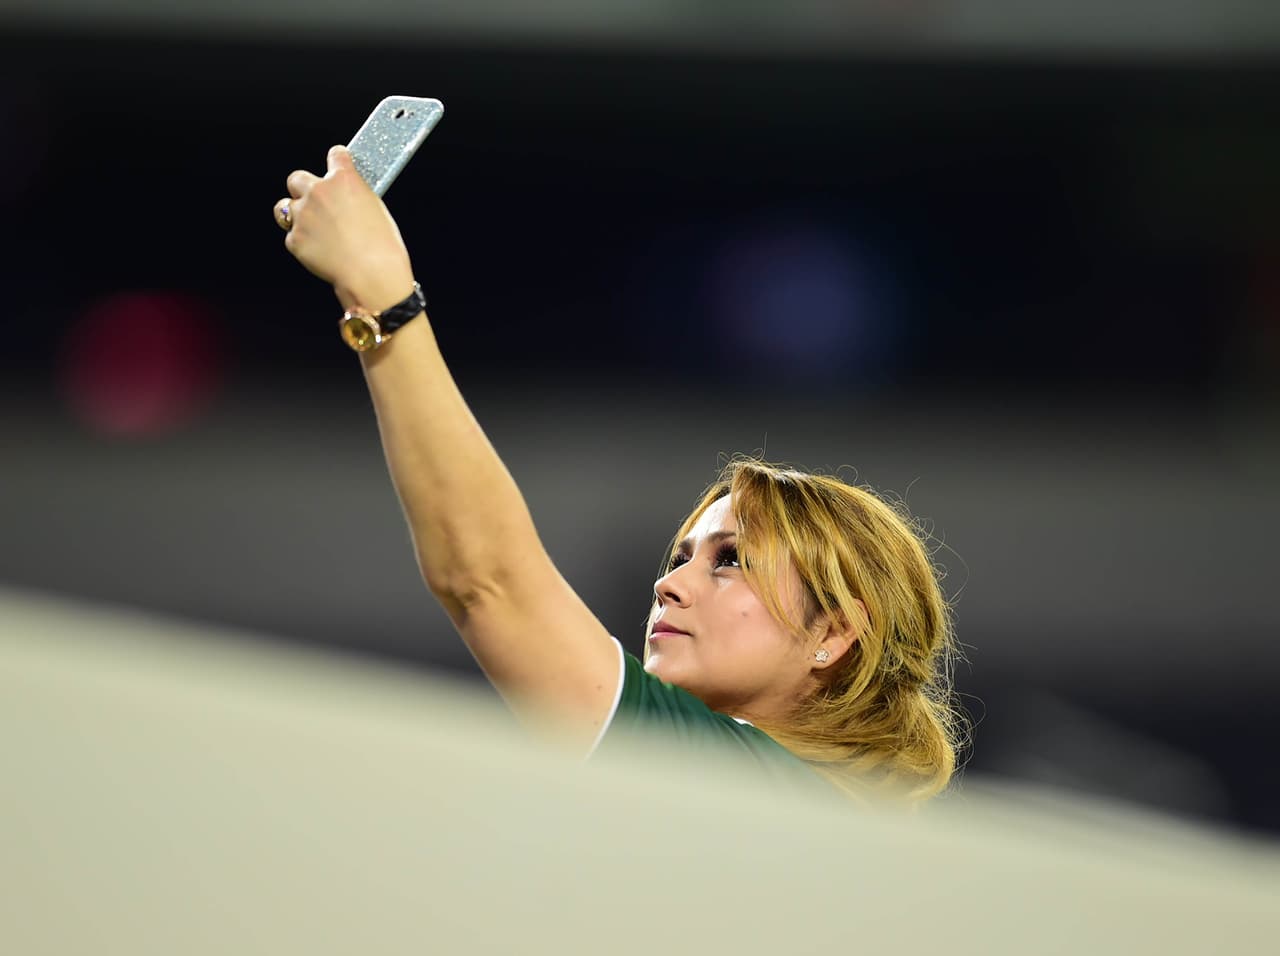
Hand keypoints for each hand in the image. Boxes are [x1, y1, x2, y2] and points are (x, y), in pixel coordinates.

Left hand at [280, 146, 415, 312]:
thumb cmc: (382, 247)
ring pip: (283, 207)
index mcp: (344, 179)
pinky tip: (319, 250)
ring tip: (310, 227)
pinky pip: (292, 236)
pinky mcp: (295, 239)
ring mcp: (303, 215)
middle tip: (316, 202)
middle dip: (304, 188)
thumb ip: (356, 197)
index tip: (337, 166)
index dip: (337, 161)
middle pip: (297, 178)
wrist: (372, 275)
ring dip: (294, 214)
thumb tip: (348, 199)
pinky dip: (302, 242)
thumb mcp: (377, 210)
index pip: (335, 155)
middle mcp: (319, 192)